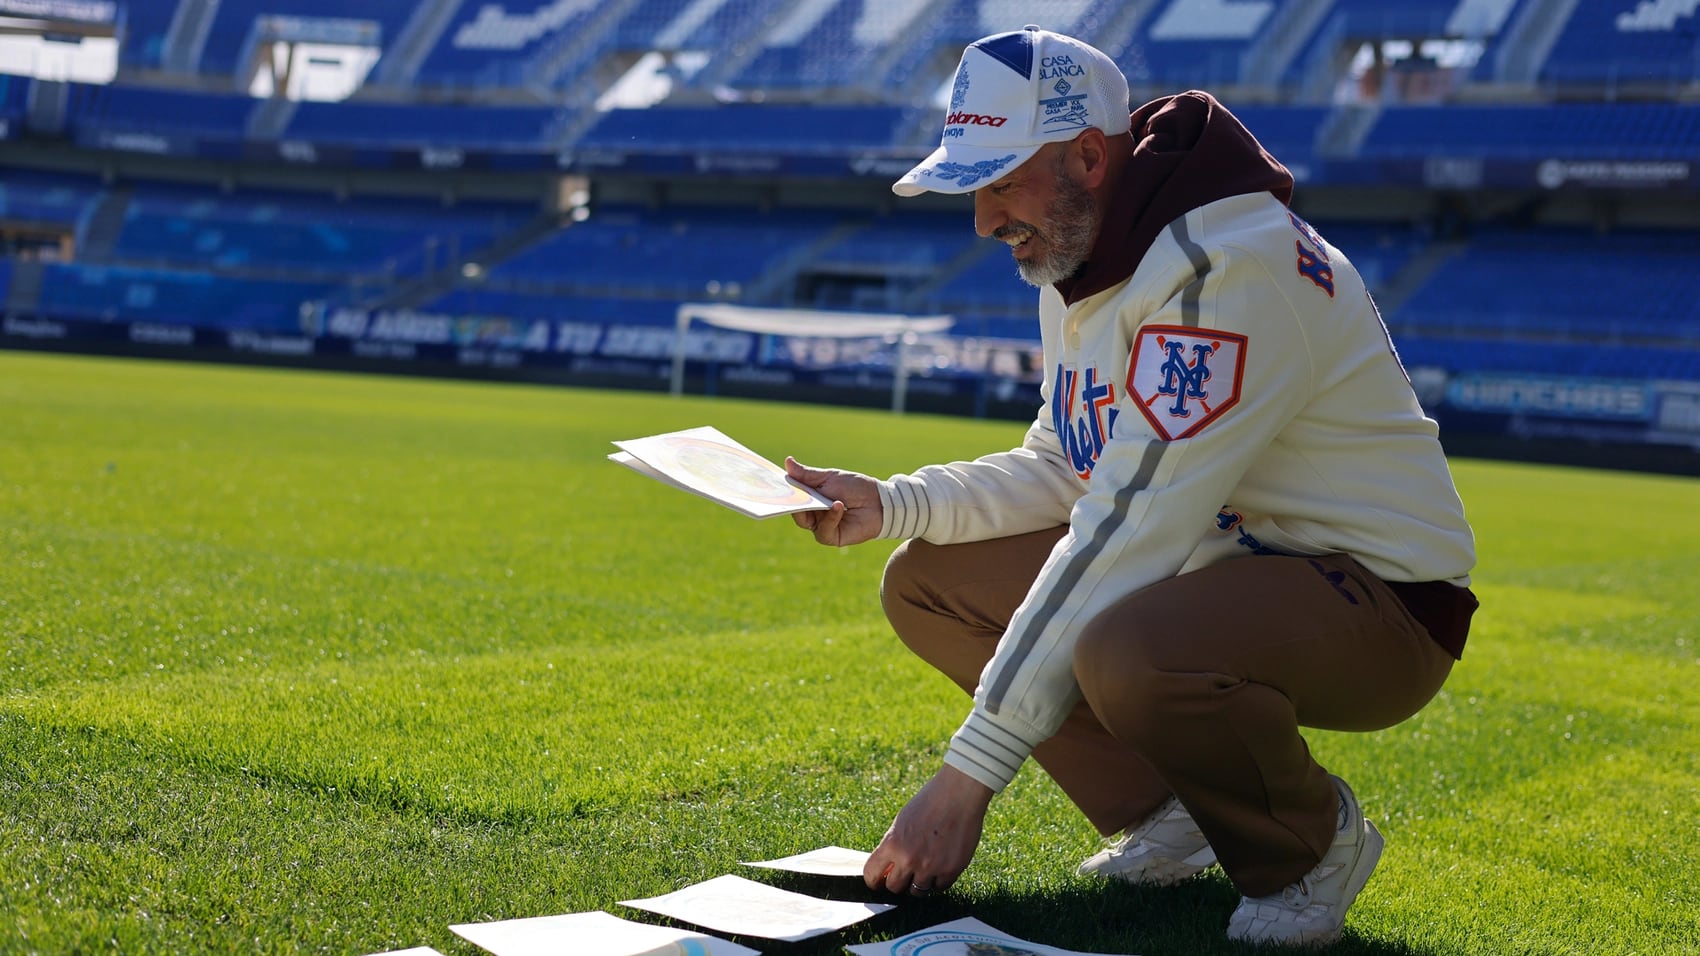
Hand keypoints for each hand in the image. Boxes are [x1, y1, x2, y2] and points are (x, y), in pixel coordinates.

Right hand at [785, 457, 882, 546]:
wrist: (879, 501)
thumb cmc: (855, 487)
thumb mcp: (830, 477)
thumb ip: (808, 475)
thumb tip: (787, 462)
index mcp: (810, 498)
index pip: (791, 497)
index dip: (783, 492)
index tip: (774, 484)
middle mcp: (813, 514)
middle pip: (794, 511)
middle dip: (792, 502)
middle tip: (791, 494)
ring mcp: (821, 526)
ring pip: (805, 522)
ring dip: (814, 509)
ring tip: (828, 499)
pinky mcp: (833, 537)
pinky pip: (822, 531)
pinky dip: (830, 518)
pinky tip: (838, 506)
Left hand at [863, 765, 992, 895]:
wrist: (958, 795)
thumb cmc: (929, 803)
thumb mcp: (901, 822)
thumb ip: (893, 846)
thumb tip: (887, 869)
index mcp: (892, 843)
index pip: (872, 875)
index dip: (874, 881)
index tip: (878, 882)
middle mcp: (909, 858)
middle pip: (895, 888)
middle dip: (898, 882)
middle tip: (904, 875)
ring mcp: (930, 866)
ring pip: (918, 891)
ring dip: (919, 883)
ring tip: (925, 869)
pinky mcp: (951, 870)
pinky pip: (939, 887)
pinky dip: (938, 880)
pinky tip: (940, 866)